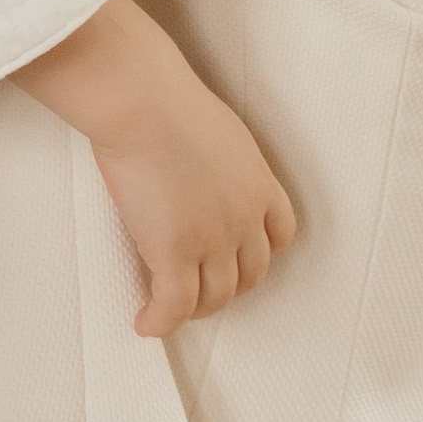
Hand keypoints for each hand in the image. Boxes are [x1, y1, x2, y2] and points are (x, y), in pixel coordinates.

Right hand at [14, 0, 296, 334]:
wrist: (142, 102)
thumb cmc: (165, 99)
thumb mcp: (215, 129)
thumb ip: (218, 158)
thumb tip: (195, 165)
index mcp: (258, 182)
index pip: (281, 234)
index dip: (260, 252)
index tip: (239, 257)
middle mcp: (244, 217)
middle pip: (250, 273)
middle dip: (227, 286)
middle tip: (200, 288)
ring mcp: (212, 239)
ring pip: (214, 297)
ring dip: (192, 308)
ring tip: (169, 309)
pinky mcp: (174, 254)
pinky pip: (173, 306)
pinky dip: (160, 321)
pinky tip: (145, 322)